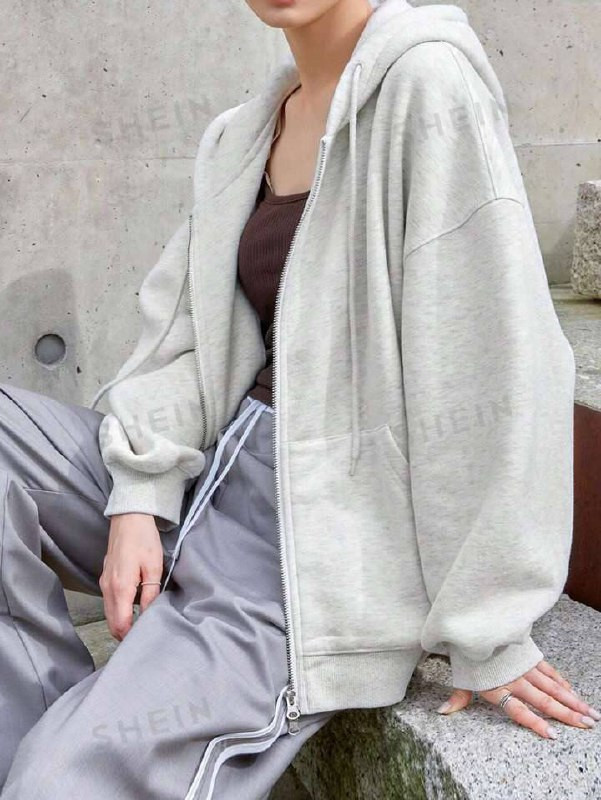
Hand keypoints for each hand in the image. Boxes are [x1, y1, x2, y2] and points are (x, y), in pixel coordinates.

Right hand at [99, 513, 163, 640]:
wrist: (129, 518)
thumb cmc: (143, 540)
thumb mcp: (154, 567)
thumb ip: (150, 594)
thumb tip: (149, 615)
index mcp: (120, 588)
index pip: (121, 624)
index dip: (130, 636)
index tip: (143, 641)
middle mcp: (108, 588)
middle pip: (112, 623)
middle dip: (124, 634)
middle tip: (142, 638)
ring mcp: (104, 583)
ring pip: (109, 613)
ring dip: (121, 623)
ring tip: (139, 627)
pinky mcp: (105, 578)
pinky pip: (109, 602)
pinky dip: (118, 612)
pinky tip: (132, 611)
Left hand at [436, 659, 600, 738]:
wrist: (473, 622)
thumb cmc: (466, 653)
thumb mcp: (461, 676)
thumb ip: (458, 698)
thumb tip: (442, 712)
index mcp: (497, 687)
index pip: (519, 710)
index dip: (535, 723)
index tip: (553, 735)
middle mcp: (514, 678)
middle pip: (543, 700)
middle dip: (566, 714)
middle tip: (586, 725)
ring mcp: (524, 666)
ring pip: (552, 686)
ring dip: (571, 700)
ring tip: (589, 713)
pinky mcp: (529, 655)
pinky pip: (548, 671)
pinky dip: (561, 682)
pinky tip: (573, 692)